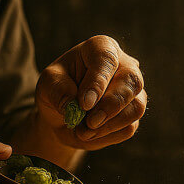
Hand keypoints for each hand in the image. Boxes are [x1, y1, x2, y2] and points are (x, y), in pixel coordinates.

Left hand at [35, 35, 146, 149]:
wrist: (62, 114)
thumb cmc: (58, 89)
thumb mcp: (48, 84)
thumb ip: (58, 90)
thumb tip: (73, 105)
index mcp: (101, 48)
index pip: (106, 60)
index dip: (98, 83)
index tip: (84, 104)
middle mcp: (124, 65)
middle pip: (132, 82)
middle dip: (111, 106)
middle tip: (90, 122)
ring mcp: (133, 91)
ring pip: (135, 108)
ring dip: (108, 125)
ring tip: (83, 130)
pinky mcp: (133, 113)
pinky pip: (129, 127)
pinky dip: (107, 135)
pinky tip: (90, 133)